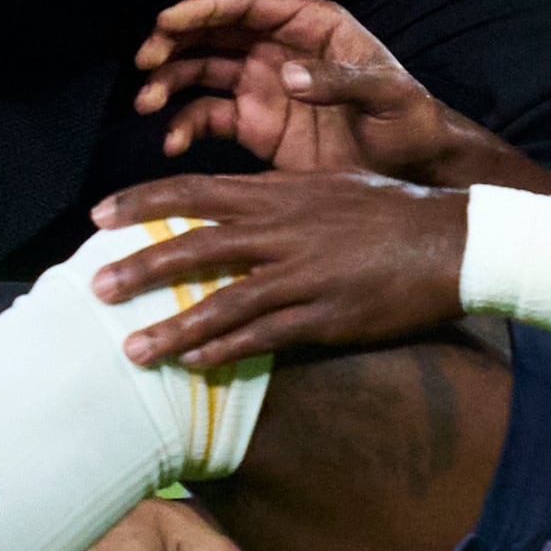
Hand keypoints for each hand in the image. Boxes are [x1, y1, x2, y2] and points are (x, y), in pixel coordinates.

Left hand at [85, 163, 469, 373]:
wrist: (454, 240)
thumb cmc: (393, 210)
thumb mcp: (330, 184)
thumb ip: (279, 195)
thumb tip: (236, 205)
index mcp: (281, 193)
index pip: (197, 192)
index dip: (144, 202)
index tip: (99, 216)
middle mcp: (283, 229)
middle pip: (196, 246)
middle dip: (141, 267)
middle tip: (96, 288)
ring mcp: (303, 274)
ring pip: (223, 302)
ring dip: (173, 328)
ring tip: (131, 349)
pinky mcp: (325, 315)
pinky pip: (265, 336)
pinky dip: (226, 352)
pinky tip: (194, 366)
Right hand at [132, 0, 496, 181]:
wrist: (414, 173)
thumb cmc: (411, 123)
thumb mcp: (390, 96)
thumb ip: (343, 81)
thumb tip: (286, 75)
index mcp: (311, 26)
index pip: (247, 4)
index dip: (205, 7)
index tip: (167, 20)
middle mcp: (279, 49)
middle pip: (213, 32)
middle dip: (174, 40)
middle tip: (145, 60)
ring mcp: (262, 87)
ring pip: (201, 71)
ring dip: (169, 80)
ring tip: (146, 102)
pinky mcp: (254, 127)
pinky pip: (207, 118)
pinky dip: (183, 127)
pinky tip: (172, 144)